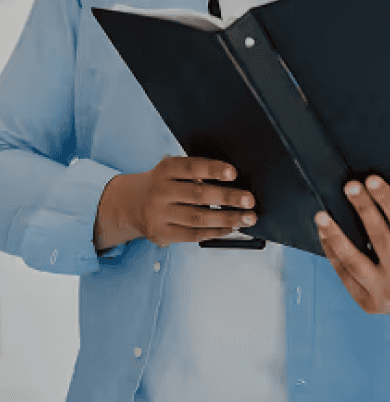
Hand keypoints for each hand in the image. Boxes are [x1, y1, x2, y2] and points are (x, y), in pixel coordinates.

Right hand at [93, 156, 257, 249]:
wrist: (129, 204)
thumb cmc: (161, 184)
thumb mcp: (171, 169)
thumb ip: (195, 172)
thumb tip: (231, 179)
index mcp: (166, 169)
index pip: (192, 167)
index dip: (213, 169)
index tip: (233, 173)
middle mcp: (160, 191)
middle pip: (198, 195)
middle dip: (228, 198)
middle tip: (248, 200)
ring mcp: (159, 214)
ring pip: (198, 218)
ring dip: (227, 219)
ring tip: (247, 218)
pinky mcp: (161, 233)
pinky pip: (193, 235)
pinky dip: (215, 232)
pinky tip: (230, 228)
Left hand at [315, 175, 389, 327]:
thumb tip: (375, 197)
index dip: (387, 199)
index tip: (372, 180)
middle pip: (379, 237)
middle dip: (363, 208)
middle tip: (350, 187)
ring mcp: (383, 293)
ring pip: (354, 259)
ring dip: (336, 235)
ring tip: (322, 216)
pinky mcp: (367, 303)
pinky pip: (344, 274)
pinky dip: (332, 252)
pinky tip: (325, 235)